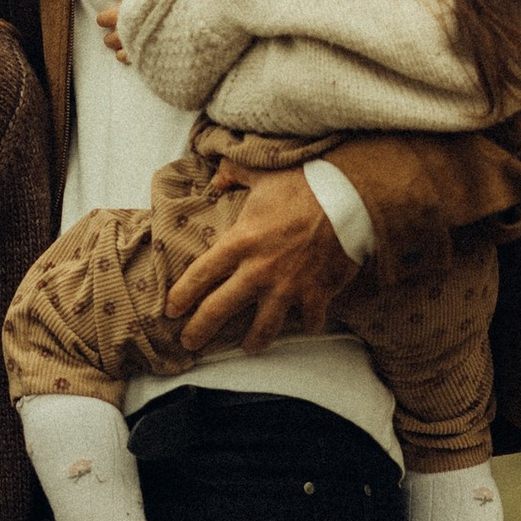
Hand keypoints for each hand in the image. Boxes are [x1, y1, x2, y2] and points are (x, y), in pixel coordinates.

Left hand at [93, 0, 157, 57]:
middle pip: (109, 17)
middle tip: (101, 19)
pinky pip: (128, 54)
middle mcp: (130, 14)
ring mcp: (134, 33)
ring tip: (108, 40)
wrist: (192, 18)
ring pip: (115, 38)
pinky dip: (124, 54)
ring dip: (111, 39)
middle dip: (104, 18)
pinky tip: (121, 56)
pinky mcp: (142, 49)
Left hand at [164, 165, 347, 353]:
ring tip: (248, 347)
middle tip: (189, 342)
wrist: (349, 198)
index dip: (181, 295)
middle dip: (199, 330)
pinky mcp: (316, 294)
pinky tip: (301, 326)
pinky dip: (305, 325)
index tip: (171, 309)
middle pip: (219, 310)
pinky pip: (307, 321)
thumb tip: (216, 177)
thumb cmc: (303, 184)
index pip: (200, 275)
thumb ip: (233, 174)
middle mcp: (258, 271)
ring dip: (253, 341)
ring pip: (262, 328)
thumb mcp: (262, 173)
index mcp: (239, 242)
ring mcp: (288, 287)